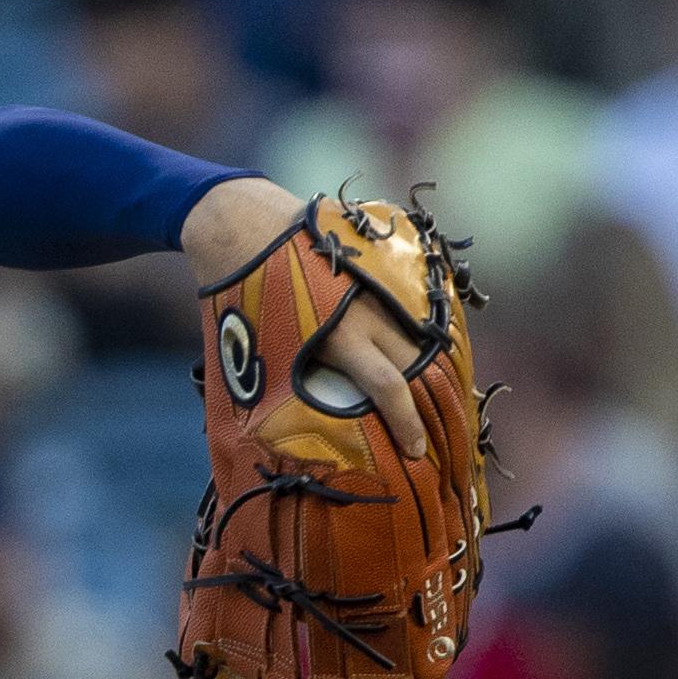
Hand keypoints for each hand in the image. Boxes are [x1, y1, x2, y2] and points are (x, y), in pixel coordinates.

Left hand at [179, 179, 428, 456]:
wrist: (243, 226)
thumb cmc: (241, 301)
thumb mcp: (259, 355)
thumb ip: (283, 394)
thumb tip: (291, 440)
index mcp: (336, 335)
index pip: (388, 387)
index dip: (407, 424)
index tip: (416, 451)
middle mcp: (366, 308)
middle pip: (416, 360)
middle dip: (430, 394)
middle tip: (437, 424)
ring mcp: (378, 280)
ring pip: (418, 330)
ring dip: (427, 362)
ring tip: (434, 390)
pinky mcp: (381, 260)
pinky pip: (412, 302)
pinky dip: (418, 329)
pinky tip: (423, 348)